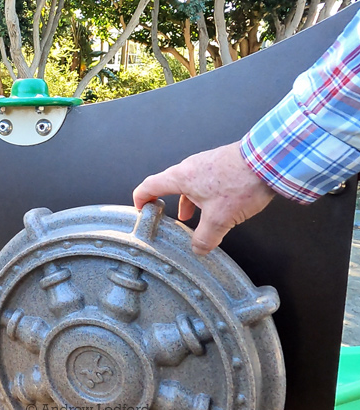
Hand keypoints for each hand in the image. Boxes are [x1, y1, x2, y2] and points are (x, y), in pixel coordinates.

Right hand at [132, 141, 276, 254]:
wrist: (269, 160)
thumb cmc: (240, 184)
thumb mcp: (220, 219)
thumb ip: (205, 237)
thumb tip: (198, 249)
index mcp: (181, 177)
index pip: (150, 185)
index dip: (140, 198)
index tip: (140, 208)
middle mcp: (190, 167)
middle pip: (171, 185)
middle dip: (170, 203)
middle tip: (173, 218)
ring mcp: (207, 162)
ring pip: (191, 183)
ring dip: (191, 200)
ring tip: (198, 215)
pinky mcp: (222, 163)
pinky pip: (207, 179)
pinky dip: (206, 194)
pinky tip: (220, 204)